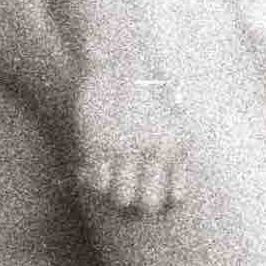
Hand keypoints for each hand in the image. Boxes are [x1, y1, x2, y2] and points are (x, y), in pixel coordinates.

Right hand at [66, 49, 180, 217]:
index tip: (151, 191)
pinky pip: (97, 182)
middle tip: (128, 192)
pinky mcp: (98, 144)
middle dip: (138, 204)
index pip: (175, 196)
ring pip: (120, 198)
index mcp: (176, 146)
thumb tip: (172, 193)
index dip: (162, 199)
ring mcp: (124, 149)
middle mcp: (153, 151)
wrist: (121, 61)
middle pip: (148, 205)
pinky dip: (93, 181)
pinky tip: (89, 169)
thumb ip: (174, 154)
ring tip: (108, 180)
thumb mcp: (175, 121)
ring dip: (113, 193)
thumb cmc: (149, 91)